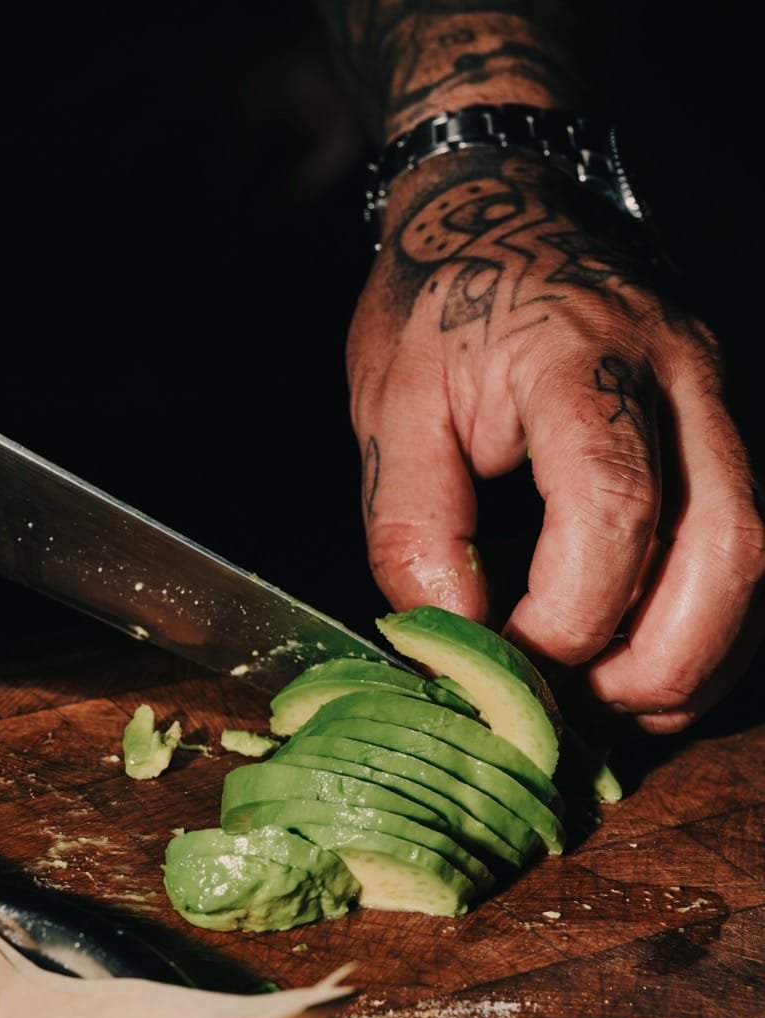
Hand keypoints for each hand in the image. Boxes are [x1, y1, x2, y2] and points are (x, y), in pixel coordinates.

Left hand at [347, 149, 764, 731]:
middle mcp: (681, 377)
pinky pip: (747, 547)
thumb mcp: (391, 404)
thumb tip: (458, 641)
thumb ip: (415, 527)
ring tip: (611, 706)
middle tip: (575, 710)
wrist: (505, 206)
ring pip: (759, 557)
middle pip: (731, 546)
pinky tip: (644, 664)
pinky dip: (706, 627)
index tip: (500, 662)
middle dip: (657, 662)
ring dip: (695, 660)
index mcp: (583, 356)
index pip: (616, 509)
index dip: (565, 619)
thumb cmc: (438, 301)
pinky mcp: (723, 429)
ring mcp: (720, 400)